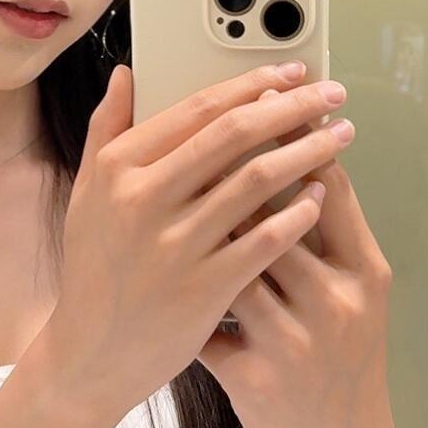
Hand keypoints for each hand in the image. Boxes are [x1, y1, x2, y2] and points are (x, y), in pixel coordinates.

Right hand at [46, 62, 352, 425]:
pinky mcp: (204, 287)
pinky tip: (322, 196)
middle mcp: (144, 199)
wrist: (89, 354)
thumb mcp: (88, 194)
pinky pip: (265, 239)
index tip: (292, 74)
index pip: (198, 109)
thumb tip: (126, 74)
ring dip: (308, 151)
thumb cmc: (94, 271)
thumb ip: (107, 130)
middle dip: (293, 108)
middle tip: (332, 96)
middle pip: (235, 134)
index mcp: (118, 168)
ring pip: (257, 180)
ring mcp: (175, 244)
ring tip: (339, 137)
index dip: (253, 84)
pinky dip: (299, 212)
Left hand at [195, 104, 397, 427]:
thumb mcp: (354, 294)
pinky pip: (207, 325)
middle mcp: (334, 304)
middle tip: (191, 142)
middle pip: (273, 220)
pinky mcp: (255, 380)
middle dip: (228, 180)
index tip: (253, 108)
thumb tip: (293, 157)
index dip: (287, 145)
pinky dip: (182, 300)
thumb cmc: (342, 357)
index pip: (326, 190)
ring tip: (164, 202)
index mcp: (361, 272)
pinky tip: (154, 281)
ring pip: (232, 268)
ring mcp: (294, 343)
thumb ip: (327, 230)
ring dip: (196, 234)